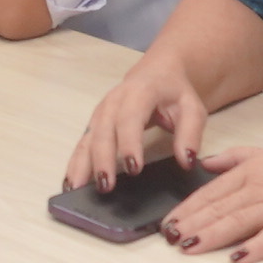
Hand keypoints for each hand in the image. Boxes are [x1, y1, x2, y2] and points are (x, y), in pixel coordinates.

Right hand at [68, 49, 212, 190]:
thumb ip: (190, 133)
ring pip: (88, 138)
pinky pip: (82, 143)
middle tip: (106, 186)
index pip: (130, 118)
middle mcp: (114, 101)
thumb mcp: (191, 108)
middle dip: (102, 159)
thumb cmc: (175, 92)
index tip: (133, 169)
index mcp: (139, 92)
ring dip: (81, 164)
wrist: (158, 73)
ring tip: (77, 189)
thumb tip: (186, 160)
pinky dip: (75, 163)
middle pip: (103, 131)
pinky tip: (71, 182)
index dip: (129, 143)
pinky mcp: (95, 124)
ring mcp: (101, 112)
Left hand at [162, 136, 262, 262]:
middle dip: (191, 223)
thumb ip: (236, 158)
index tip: (168, 222)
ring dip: (212, 235)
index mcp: (254, 170)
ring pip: (239, 221)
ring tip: (188, 247)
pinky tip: (237, 258)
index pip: (211, 191)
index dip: (187, 208)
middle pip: (219, 207)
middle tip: (167, 238)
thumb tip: (205, 163)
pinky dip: (255, 247)